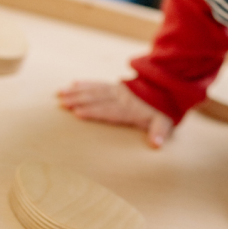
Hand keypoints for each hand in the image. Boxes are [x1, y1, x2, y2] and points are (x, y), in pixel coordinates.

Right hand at [57, 81, 172, 147]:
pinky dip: (86, 83)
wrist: (167, 87)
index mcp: (130, 109)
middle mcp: (121, 98)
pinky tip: (73, 83)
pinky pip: (99, 84)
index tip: (77, 112)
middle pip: (98, 98)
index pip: (109, 110)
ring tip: (60, 93)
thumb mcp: (165, 121)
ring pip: (95, 90)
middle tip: (62, 103)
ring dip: (77, 91)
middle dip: (79, 100)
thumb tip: (156, 144)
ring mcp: (118, 90)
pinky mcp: (116, 85)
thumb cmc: (163, 109)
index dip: (94, 111)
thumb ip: (159, 131)